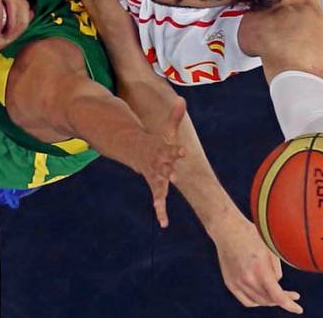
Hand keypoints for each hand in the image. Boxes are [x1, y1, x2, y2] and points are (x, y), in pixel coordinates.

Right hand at [135, 97, 186, 228]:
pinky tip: (164, 223)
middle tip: (174, 177)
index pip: (169, 150)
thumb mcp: (167, 131)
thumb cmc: (157, 143)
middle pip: (163, 170)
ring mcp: (155, 178)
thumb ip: (175, 117)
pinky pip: (158, 201)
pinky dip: (161, 212)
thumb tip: (182, 99)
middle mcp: (157, 166)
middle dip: (167, 173)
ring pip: (158, 188)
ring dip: (160, 197)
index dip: (175, 151)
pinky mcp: (156, 188)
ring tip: (160, 209)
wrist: (139, 154)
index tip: (181, 152)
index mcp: (161, 152)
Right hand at [210, 215, 302, 312]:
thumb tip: (277, 284)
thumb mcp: (270, 248)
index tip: (299, 309)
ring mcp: (237, 282)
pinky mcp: (230, 283)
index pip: (277, 296)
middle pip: (269, 299)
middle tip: (293, 295)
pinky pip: (247, 301)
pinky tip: (264, 295)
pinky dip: (257, 301)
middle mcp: (247, 278)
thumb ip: (276, 270)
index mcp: (260, 268)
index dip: (290, 304)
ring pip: (259, 301)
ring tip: (278, 293)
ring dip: (270, 300)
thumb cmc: (251, 235)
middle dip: (283, 299)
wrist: (227, 230)